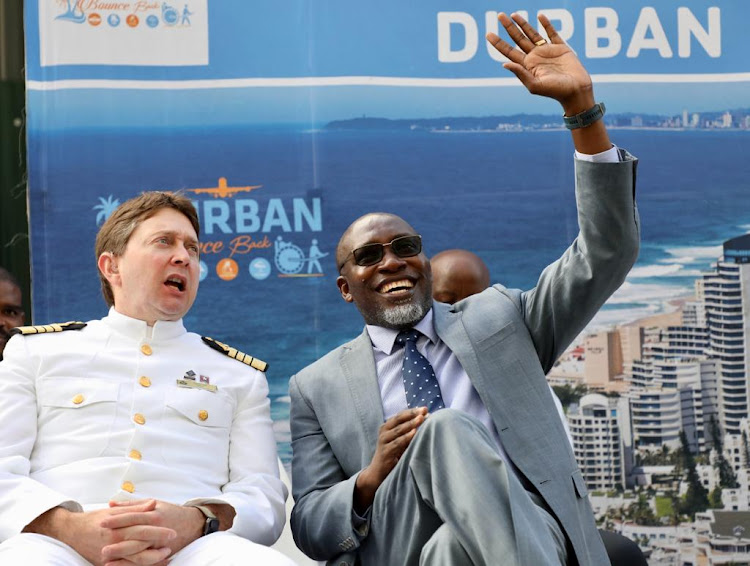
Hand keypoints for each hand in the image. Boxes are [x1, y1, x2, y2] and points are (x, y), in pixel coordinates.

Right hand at [23, 502, 175, 565]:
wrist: (72, 532)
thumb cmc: (95, 519)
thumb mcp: (114, 511)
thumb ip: (136, 508)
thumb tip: (154, 503)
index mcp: (117, 526)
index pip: (142, 528)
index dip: (158, 530)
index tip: (172, 530)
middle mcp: (114, 541)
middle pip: (141, 544)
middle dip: (158, 544)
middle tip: (173, 541)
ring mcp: (110, 554)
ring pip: (135, 559)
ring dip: (153, 558)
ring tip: (167, 555)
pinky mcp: (106, 563)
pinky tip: (154, 564)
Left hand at [100, 499, 203, 565]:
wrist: (192, 524)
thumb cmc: (170, 512)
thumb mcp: (154, 504)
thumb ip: (132, 504)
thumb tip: (112, 504)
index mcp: (153, 514)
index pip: (132, 517)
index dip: (116, 519)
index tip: (102, 521)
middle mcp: (156, 528)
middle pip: (133, 534)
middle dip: (116, 539)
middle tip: (100, 541)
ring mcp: (158, 543)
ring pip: (138, 550)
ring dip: (121, 553)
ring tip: (104, 555)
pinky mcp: (160, 553)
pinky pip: (144, 560)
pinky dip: (129, 563)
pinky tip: (116, 564)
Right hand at [354, 407, 426, 512]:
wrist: (378, 473)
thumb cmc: (393, 455)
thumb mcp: (400, 441)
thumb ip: (409, 431)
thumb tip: (427, 419)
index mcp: (387, 426)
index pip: (401, 415)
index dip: (412, 411)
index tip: (425, 408)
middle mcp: (384, 431)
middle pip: (399, 419)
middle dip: (413, 414)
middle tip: (424, 411)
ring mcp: (383, 441)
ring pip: (399, 430)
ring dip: (411, 424)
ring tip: (421, 419)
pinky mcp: (385, 452)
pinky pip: (397, 443)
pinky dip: (406, 437)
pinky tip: (414, 433)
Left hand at [486, 13, 593, 115]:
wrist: (576, 90)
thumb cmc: (555, 91)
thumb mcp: (535, 85)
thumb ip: (521, 74)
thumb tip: (505, 64)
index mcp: (527, 66)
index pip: (509, 52)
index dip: (499, 43)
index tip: (488, 34)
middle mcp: (535, 57)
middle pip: (518, 39)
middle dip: (509, 27)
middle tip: (499, 15)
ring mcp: (547, 51)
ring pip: (532, 34)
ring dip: (523, 23)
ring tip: (513, 14)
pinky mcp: (560, 47)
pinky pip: (552, 33)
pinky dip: (546, 24)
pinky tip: (540, 16)